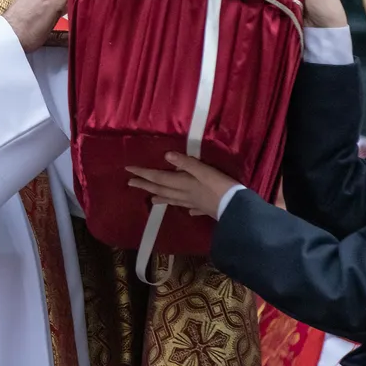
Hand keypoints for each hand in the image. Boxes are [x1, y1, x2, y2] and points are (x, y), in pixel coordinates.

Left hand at [127, 152, 242, 218]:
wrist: (238, 209)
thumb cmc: (221, 187)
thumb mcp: (204, 171)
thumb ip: (186, 163)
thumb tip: (166, 156)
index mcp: (182, 184)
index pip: (158, 178)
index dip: (143, 173)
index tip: (128, 170)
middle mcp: (184, 195)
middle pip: (161, 190)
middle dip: (145, 186)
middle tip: (130, 184)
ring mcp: (194, 203)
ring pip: (173, 200)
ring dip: (160, 198)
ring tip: (151, 200)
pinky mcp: (206, 209)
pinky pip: (192, 208)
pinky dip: (186, 208)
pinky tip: (188, 210)